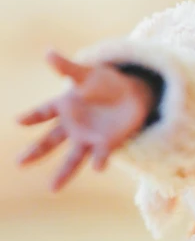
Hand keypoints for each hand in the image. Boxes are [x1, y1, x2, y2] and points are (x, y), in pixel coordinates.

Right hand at [16, 50, 155, 190]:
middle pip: (51, 141)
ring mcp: (88, 138)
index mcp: (65, 107)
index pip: (45, 112)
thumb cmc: (105, 82)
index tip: (18, 120)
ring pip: (73, 158)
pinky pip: (101, 155)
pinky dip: (99, 161)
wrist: (131, 94)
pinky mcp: (107, 144)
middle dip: (36, 152)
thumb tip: (47, 52)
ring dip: (63, 173)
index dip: (33, 116)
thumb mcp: (87, 73)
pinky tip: (97, 167)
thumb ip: (67, 67)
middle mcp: (73, 127)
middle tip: (19, 163)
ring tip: (52, 189)